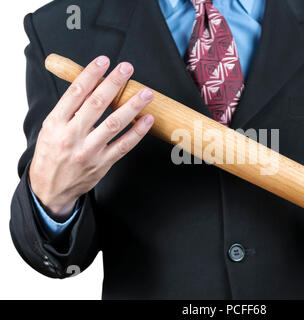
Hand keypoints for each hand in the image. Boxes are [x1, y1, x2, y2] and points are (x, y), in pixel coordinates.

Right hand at [29, 56, 153, 218]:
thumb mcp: (50, 128)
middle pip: (96, 104)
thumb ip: (68, 109)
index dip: (91, 74)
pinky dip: (137, 132)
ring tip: (145, 93)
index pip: (75, 93)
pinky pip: (124, 145)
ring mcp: (89, 151)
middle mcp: (72, 136)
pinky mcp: (103, 163)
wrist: (50, 188)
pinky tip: (147, 120)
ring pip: (114, 124)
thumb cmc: (52, 154)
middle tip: (127, 69)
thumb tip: (90, 84)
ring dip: (132, 106)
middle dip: (114, 84)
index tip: (104, 61)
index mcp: (56, 123)